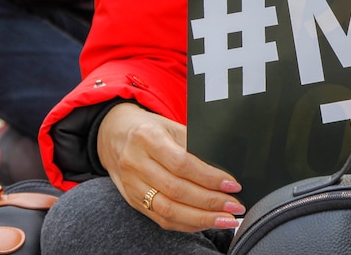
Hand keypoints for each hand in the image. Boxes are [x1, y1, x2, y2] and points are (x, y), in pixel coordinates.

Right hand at [97, 103, 245, 231]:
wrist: (115, 136)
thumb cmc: (151, 130)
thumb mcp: (170, 126)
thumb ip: (193, 144)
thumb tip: (224, 168)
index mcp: (147, 138)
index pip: (182, 164)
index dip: (209, 177)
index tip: (232, 185)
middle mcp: (136, 163)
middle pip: (176, 190)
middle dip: (210, 202)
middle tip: (235, 206)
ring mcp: (132, 185)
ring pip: (168, 210)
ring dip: (201, 218)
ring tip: (226, 220)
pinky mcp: (133, 201)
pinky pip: (162, 218)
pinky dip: (187, 224)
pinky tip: (206, 223)